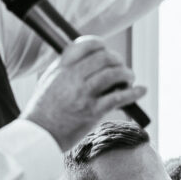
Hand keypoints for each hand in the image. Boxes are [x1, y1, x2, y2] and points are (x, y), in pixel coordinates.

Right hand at [19, 35, 146, 150]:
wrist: (39, 135)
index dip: (101, 45)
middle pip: (105, 57)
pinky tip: (141, 91)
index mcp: (62, 67)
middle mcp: (74, 77)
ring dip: (127, 75)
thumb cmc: (43, 110)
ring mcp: (84, 94)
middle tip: (121, 68)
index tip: (106, 51)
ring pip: (114, 74)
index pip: (86, 44)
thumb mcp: (48, 81)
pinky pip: (118, 97)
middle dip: (117, 60)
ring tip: (129, 80)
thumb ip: (65, 68)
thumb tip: (87, 60)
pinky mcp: (93, 111)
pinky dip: (134, 93)